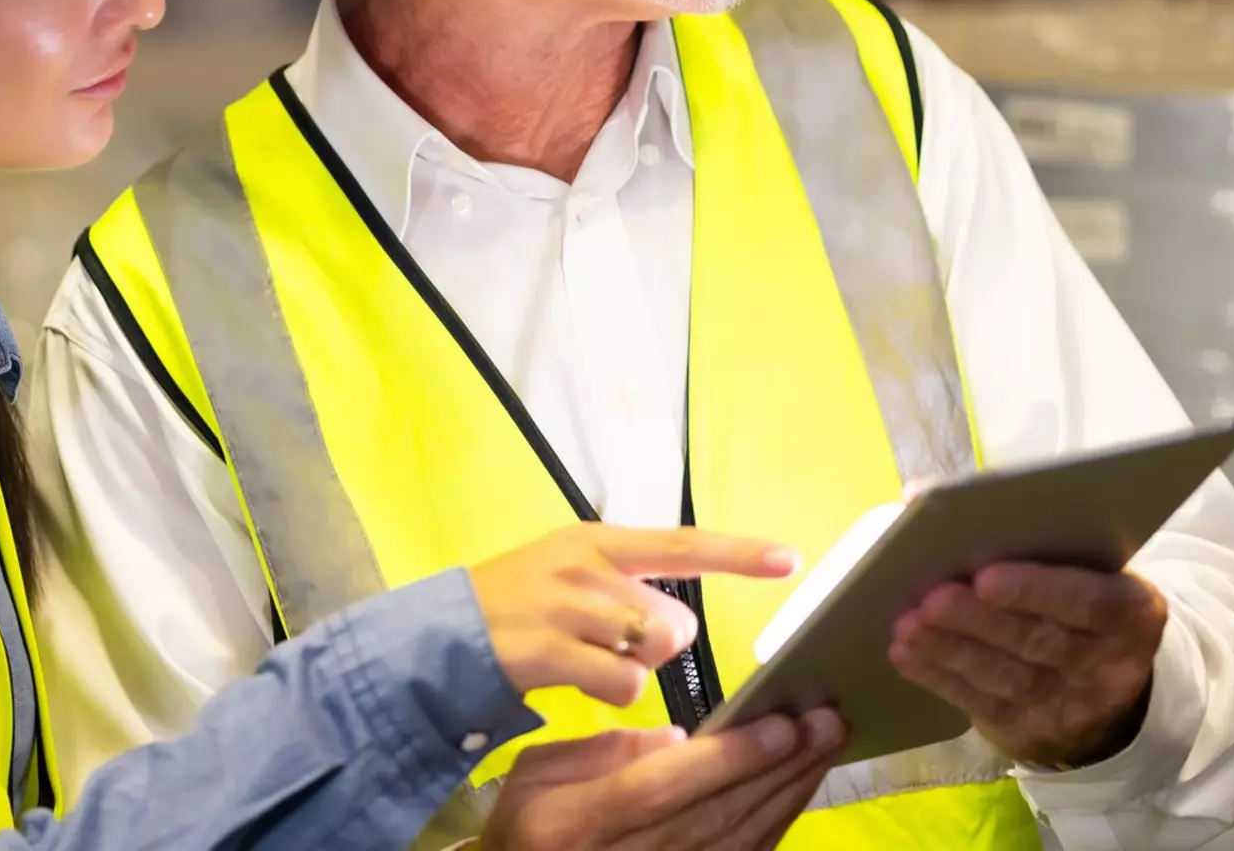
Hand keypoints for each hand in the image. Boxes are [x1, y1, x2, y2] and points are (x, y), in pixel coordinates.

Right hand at [469, 525, 797, 704]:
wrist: (443, 632)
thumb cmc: (518, 604)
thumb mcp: (571, 572)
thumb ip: (628, 586)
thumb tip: (681, 627)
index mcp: (598, 541)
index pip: (682, 544)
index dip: (738, 553)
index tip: (789, 560)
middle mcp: (585, 566)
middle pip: (673, 619)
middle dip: (659, 645)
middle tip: (615, 644)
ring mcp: (564, 606)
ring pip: (650, 651)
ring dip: (633, 669)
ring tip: (591, 659)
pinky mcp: (546, 649)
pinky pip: (620, 683)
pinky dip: (611, 693)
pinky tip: (577, 681)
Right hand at [480, 709, 846, 849]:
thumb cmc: (525, 827)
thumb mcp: (535, 775)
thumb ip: (602, 752)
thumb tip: (678, 739)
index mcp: (572, 827)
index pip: (660, 790)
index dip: (725, 760)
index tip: (779, 725)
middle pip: (713, 817)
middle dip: (776, 768)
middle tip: (826, 722)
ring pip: (737, 841)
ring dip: (788, 792)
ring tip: (826, 744)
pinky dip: (776, 824)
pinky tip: (801, 787)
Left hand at [888, 563, 1166, 767]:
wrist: (1103, 686)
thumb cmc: (1077, 603)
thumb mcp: (1085, 571)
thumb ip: (1035, 541)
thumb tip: (931, 497)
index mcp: (1132, 612)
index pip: (1088, 601)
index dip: (1035, 590)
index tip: (985, 576)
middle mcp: (1109, 665)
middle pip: (1040, 642)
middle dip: (980, 621)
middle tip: (932, 598)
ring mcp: (1071, 706)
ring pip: (1008, 677)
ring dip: (951, 649)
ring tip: (908, 625)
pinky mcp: (1031, 731)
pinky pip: (983, 705)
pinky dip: (940, 677)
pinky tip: (907, 654)